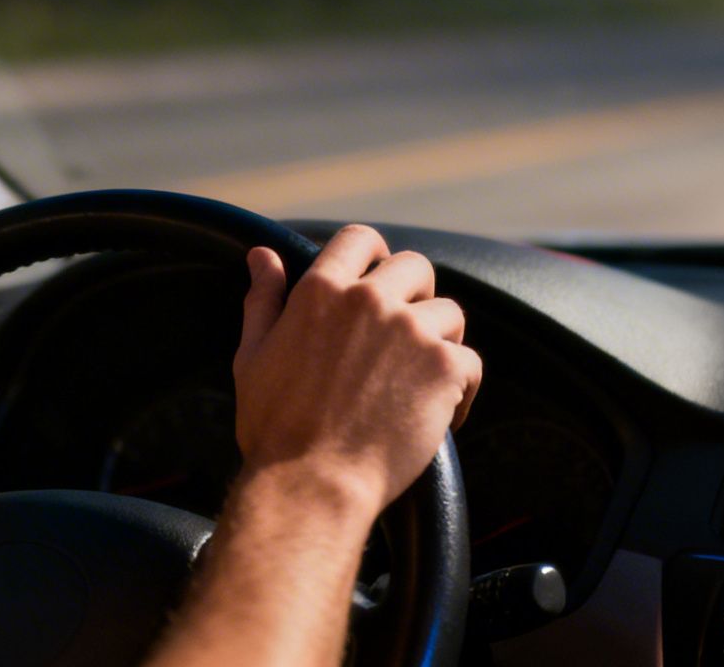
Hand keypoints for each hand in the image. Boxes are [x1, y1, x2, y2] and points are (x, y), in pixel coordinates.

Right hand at [231, 225, 480, 515]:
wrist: (312, 484)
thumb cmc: (275, 428)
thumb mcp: (253, 356)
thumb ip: (264, 299)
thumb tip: (263, 254)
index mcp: (322, 291)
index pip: (360, 239)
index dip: (374, 253)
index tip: (379, 276)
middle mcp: (370, 300)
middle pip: (415, 267)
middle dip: (416, 294)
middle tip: (406, 336)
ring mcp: (412, 331)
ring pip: (449, 314)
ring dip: (441, 342)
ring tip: (424, 381)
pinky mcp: (444, 367)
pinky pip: (470, 361)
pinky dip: (462, 388)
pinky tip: (442, 414)